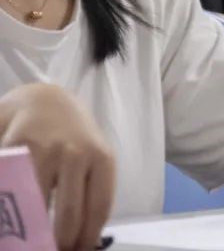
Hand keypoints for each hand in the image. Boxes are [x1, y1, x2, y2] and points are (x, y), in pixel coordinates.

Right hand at [0, 84, 114, 250]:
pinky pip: (11, 186)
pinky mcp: (16, 146)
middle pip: (68, 214)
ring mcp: (45, 150)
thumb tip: (85, 239)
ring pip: (36, 205)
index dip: (87, 238)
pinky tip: (10, 216)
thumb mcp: (93, 156)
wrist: (45, 98)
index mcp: (102, 159)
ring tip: (25, 240)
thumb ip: (91, 190)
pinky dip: (9, 206)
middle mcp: (77, 154)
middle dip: (59, 243)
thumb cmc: (71, 136)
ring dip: (29, 230)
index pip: (99, 208)